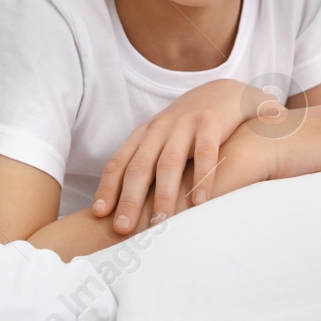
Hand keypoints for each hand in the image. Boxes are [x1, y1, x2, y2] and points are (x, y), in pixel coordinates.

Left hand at [93, 77, 260, 232]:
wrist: (222, 92)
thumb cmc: (187, 128)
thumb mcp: (161, 141)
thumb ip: (146, 166)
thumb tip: (124, 208)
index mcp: (143, 136)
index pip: (119, 163)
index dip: (107, 188)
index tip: (99, 214)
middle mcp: (159, 130)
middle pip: (140, 167)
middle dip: (129, 198)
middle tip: (122, 227)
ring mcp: (184, 125)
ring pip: (169, 163)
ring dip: (163, 195)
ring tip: (160, 223)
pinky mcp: (211, 123)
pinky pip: (206, 153)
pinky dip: (202, 178)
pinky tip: (200, 202)